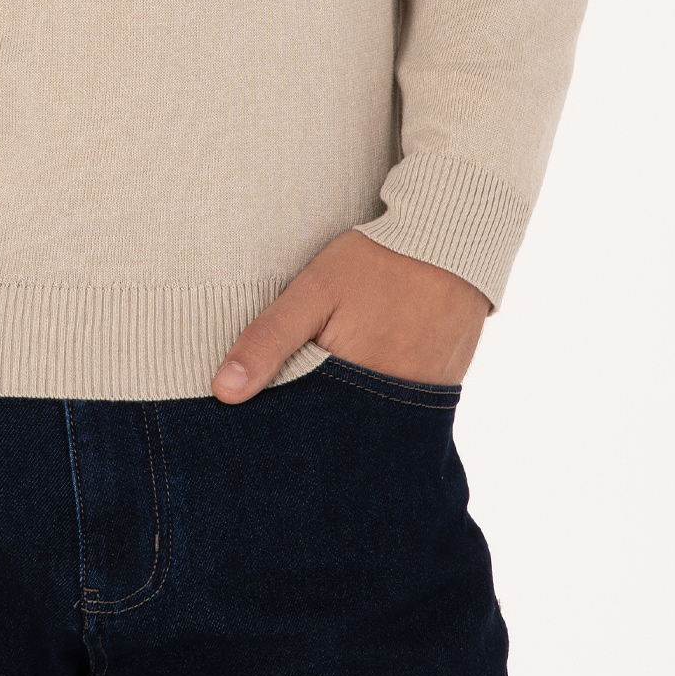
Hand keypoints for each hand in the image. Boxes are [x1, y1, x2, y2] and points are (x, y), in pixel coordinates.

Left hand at [213, 228, 488, 401]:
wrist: (450, 241)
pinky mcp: (441, 392)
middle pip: (339, 433)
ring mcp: (422, 403)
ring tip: (330, 395)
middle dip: (314, 425)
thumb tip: (224, 392)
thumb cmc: (376, 262)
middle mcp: (394, 406)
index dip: (281, 425)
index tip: (258, 424)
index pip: (306, 427)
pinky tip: (362, 388)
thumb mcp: (314, 290)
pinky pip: (400, 414)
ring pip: (370, 427)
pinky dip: (378, 407)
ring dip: (347, 417)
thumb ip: (270, 339)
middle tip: (293, 409)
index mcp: (355, 383)